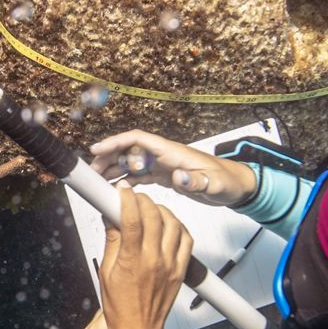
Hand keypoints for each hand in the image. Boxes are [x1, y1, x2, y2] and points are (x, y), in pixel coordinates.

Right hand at [88, 130, 254, 206]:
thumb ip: (195, 181)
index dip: (115, 142)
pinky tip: (116, 188)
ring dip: (114, 169)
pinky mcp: (165, 175)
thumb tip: (178, 178)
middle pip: (128, 150)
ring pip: (131, 162)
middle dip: (108, 157)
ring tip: (97, 181)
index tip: (96, 149)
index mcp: (172, 152)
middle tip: (91, 172)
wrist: (236, 186)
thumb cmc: (226, 181)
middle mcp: (164, 155)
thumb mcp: (213, 184)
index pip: (138, 140)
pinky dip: (126, 180)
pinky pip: (139, 175)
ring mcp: (163, 165)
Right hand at [100, 189, 193, 328]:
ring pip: (172, 224)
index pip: (132, 219)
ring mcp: (170, 264)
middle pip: (154, 216)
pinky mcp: (181, 270)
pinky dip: (178, 226)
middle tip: (134, 198)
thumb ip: (112, 241)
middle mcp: (154, 260)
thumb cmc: (120, 306)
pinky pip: (186, 239)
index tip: (122, 191)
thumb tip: (110, 217)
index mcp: (132, 261)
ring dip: (161, 210)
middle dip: (143, 200)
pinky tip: (168, 224)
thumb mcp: (106, 271)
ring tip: (150, 209)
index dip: (127, 200)